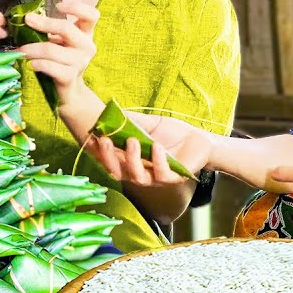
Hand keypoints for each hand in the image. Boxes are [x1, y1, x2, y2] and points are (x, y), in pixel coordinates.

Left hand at [19, 1, 98, 100]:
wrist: (69, 90)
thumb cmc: (62, 61)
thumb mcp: (61, 42)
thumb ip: (52, 29)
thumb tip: (29, 17)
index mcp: (86, 34)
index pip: (92, 15)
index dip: (77, 7)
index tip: (58, 6)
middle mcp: (87, 46)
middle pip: (67, 29)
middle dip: (44, 23)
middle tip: (28, 20)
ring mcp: (80, 62)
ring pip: (52, 49)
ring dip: (32, 48)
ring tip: (20, 50)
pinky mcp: (70, 76)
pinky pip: (49, 66)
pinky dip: (36, 63)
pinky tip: (31, 64)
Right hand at [86, 114, 218, 186]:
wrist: (201, 141)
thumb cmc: (173, 134)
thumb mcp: (150, 125)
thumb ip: (132, 122)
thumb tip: (111, 113)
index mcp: (131, 160)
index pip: (109, 160)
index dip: (98, 152)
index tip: (91, 138)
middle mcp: (140, 172)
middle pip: (117, 172)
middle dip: (108, 158)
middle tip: (105, 140)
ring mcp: (156, 177)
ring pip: (137, 177)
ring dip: (132, 159)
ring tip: (133, 140)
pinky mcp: (173, 178)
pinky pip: (162, 174)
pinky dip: (158, 160)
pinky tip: (157, 146)